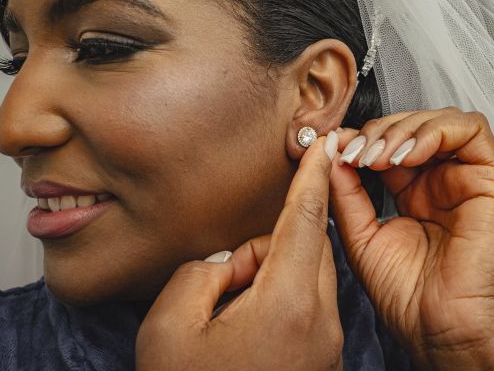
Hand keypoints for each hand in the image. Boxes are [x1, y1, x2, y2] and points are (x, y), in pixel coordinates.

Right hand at [136, 135, 343, 370]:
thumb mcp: (168, 325)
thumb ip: (199, 271)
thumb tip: (225, 264)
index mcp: (288, 308)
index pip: (307, 221)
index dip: (312, 176)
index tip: (324, 144)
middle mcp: (320, 325)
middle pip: (308, 248)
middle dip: (267, 243)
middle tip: (225, 273)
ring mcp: (325, 345)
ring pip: (306, 277)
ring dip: (270, 274)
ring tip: (227, 311)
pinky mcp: (320, 359)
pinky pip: (307, 306)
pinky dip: (277, 299)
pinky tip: (242, 328)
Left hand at [330, 108, 493, 369]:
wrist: (442, 329)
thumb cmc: (409, 296)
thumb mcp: (361, 235)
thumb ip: (347, 192)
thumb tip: (331, 152)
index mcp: (413, 193)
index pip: (388, 143)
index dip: (361, 139)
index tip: (336, 149)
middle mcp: (440, 182)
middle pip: (412, 126)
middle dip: (378, 131)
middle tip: (355, 152)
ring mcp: (466, 178)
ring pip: (439, 120)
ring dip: (402, 130)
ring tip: (378, 157)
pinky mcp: (491, 179)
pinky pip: (471, 129)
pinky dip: (434, 131)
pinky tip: (407, 156)